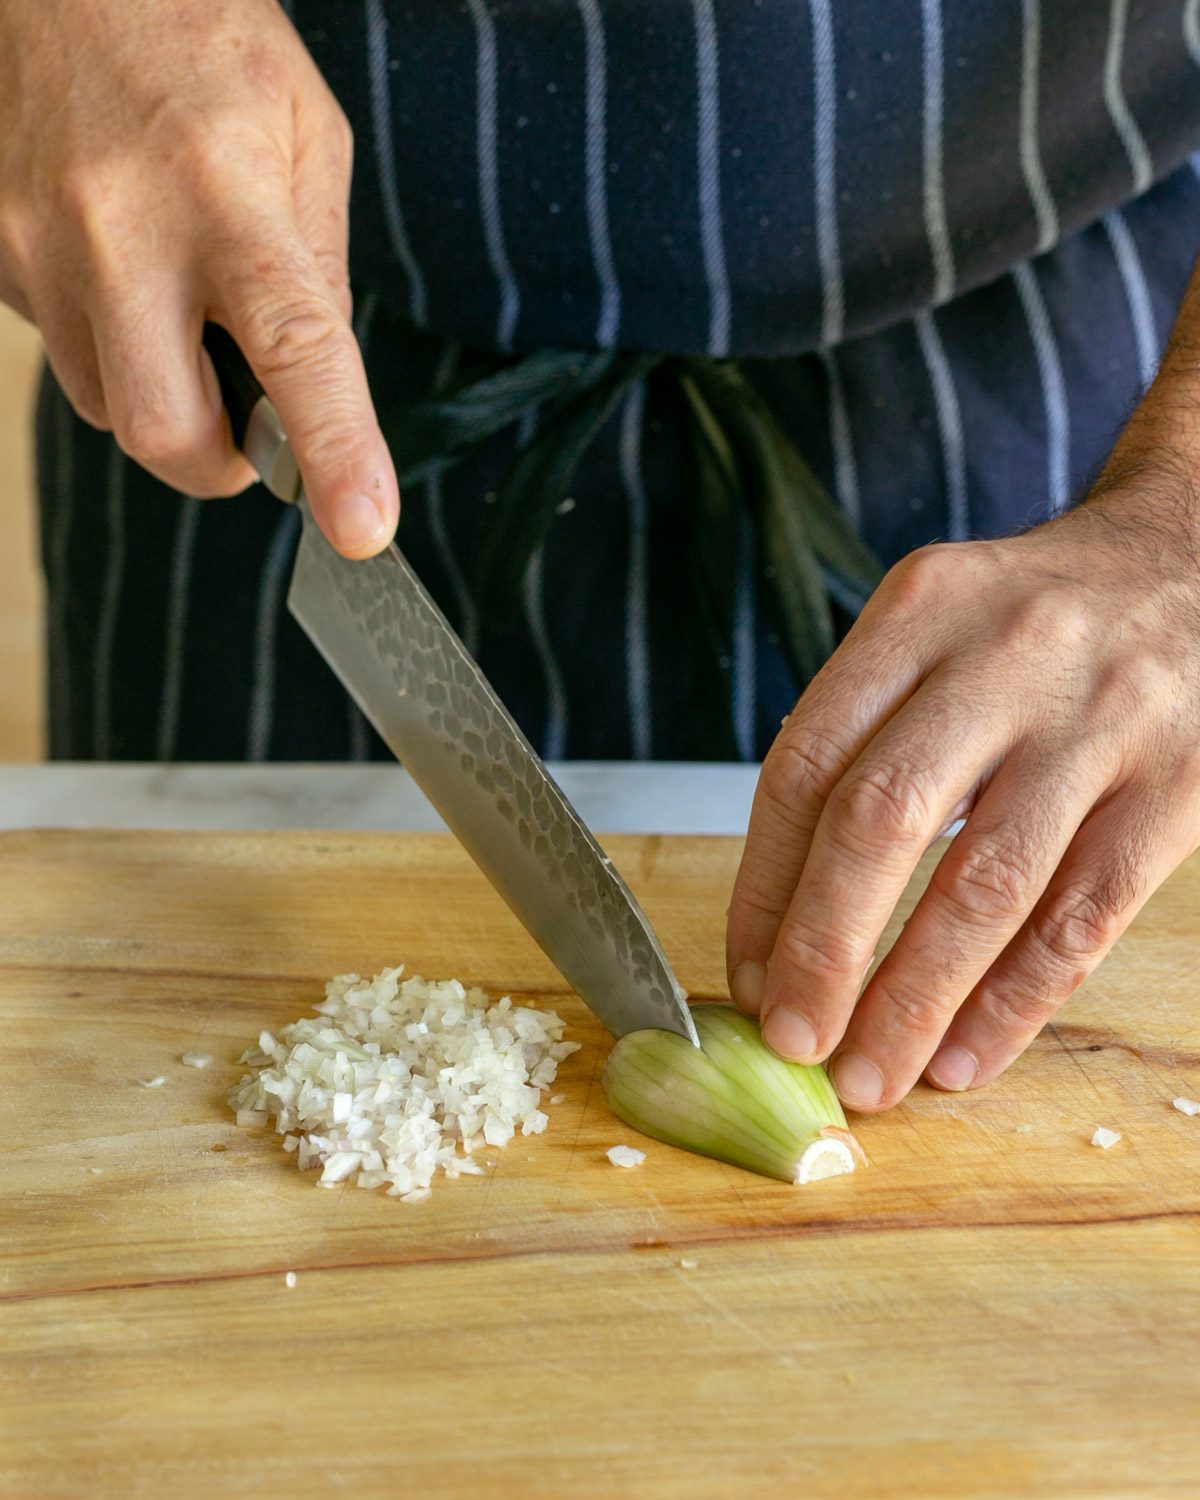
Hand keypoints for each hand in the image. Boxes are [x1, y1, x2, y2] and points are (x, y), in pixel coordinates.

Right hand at [0, 0, 396, 556]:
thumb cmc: (200, 41)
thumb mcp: (308, 135)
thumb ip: (321, 269)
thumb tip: (318, 389)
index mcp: (229, 196)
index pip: (293, 350)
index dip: (332, 451)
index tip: (361, 528)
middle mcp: (120, 230)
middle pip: (166, 431)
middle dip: (218, 465)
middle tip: (250, 435)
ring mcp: (37, 246)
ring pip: (108, 405)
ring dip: (159, 391)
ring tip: (175, 302)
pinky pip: (61, 353)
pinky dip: (105, 340)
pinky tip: (119, 265)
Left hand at [726, 261, 1199, 1110]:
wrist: (1195, 562)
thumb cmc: (1034, 624)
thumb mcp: (936, 628)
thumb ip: (864, 739)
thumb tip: (785, 917)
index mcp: (917, 612)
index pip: (806, 764)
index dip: (763, 885)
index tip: (747, 974)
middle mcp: (1002, 658)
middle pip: (881, 821)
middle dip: (823, 950)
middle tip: (793, 1040)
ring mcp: (1099, 721)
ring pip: (985, 885)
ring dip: (915, 999)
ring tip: (870, 1077)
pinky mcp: (1179, 784)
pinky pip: (1081, 915)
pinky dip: (1014, 1001)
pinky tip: (965, 1060)